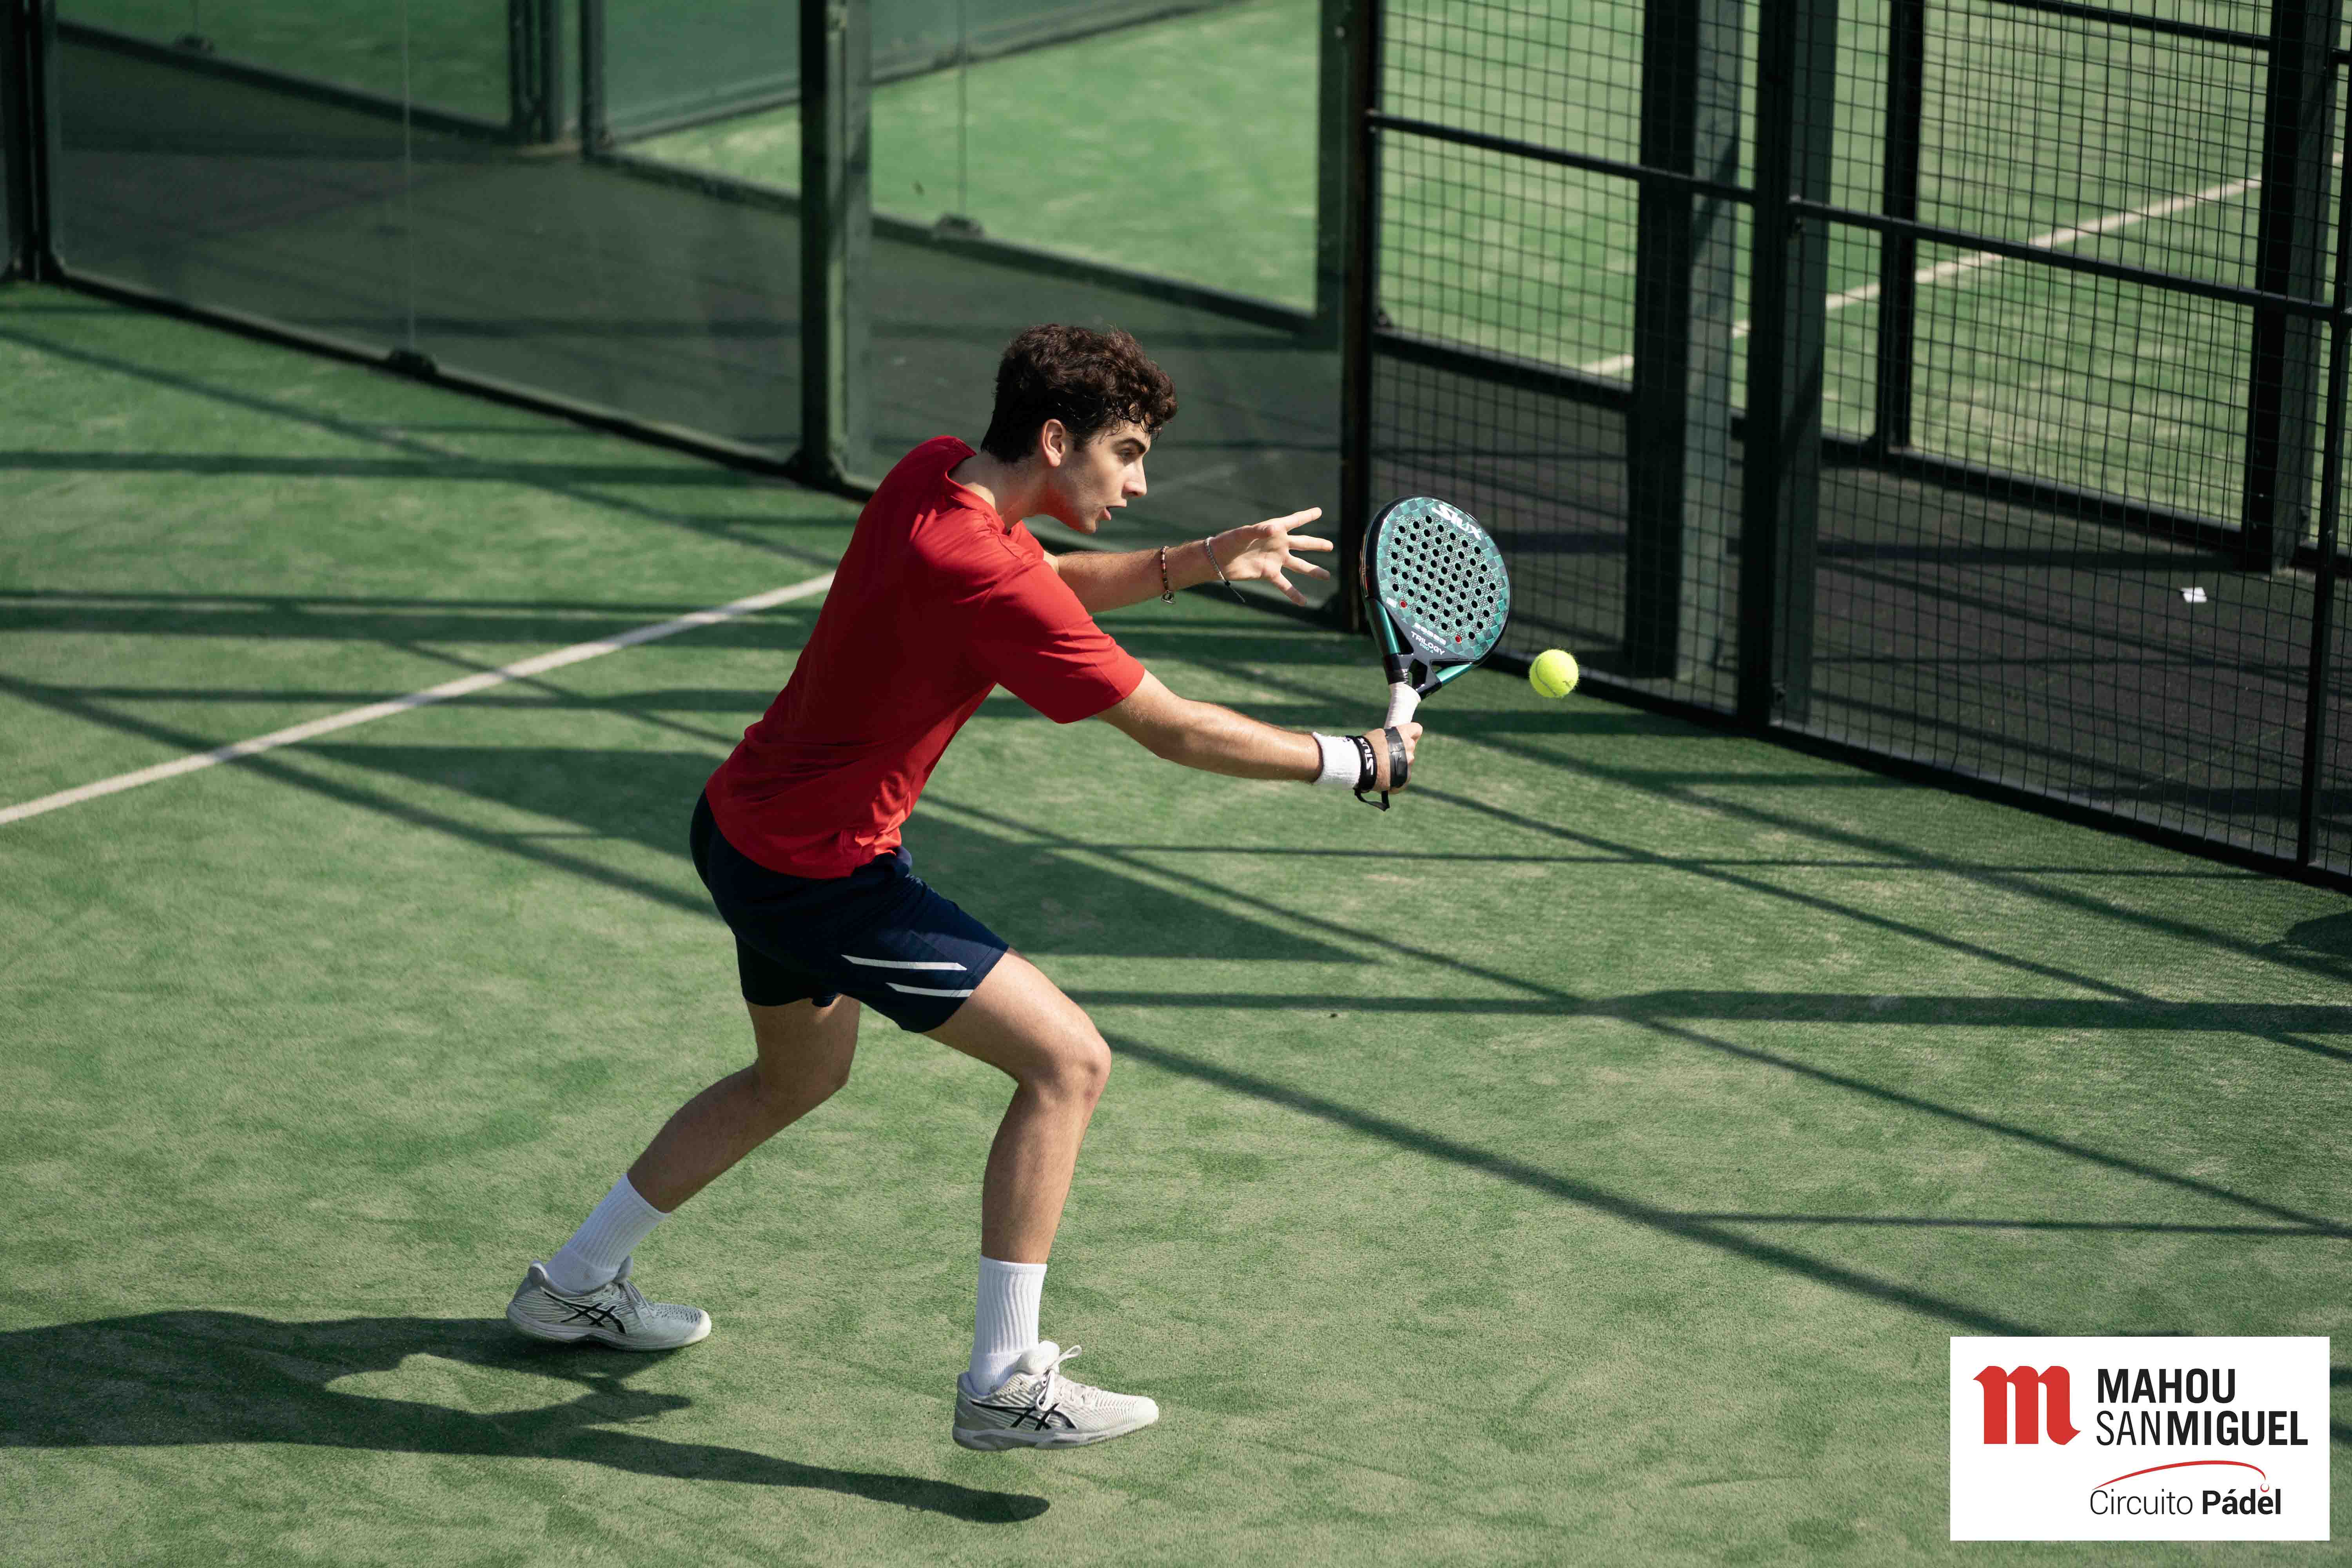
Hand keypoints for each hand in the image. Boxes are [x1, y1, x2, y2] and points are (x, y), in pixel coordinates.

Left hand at [1210, 509, 1334, 604]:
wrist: (1218, 560)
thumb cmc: (1229, 541)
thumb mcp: (1243, 534)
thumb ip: (1258, 530)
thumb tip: (1273, 529)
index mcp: (1274, 529)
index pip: (1294, 521)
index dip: (1307, 516)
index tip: (1319, 511)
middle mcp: (1278, 544)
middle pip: (1302, 544)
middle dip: (1317, 545)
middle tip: (1330, 546)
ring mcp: (1275, 559)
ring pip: (1299, 566)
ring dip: (1313, 570)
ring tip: (1326, 576)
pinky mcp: (1269, 573)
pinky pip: (1284, 585)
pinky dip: (1294, 594)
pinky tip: (1303, 602)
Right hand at [1360, 721, 1420, 790]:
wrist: (1359, 764)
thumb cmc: (1365, 748)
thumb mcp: (1378, 735)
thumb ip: (1390, 738)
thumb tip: (1392, 742)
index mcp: (1403, 734)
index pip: (1417, 730)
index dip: (1411, 734)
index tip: (1405, 738)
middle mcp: (1409, 748)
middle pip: (1410, 749)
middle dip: (1401, 752)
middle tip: (1386, 756)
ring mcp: (1408, 763)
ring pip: (1406, 764)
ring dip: (1397, 766)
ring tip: (1382, 770)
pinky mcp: (1405, 777)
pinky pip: (1404, 779)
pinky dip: (1395, 781)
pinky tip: (1384, 780)